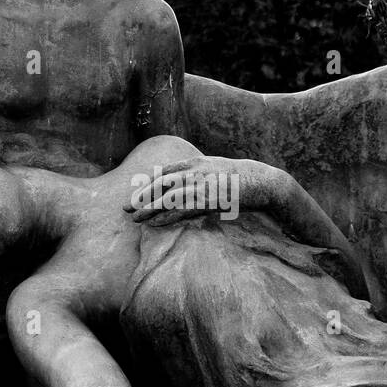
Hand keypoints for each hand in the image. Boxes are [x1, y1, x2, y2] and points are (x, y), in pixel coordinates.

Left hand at [123, 157, 259, 227]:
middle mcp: (194, 172)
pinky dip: (166, 217)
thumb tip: (186, 185)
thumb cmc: (240, 178)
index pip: (164, 171)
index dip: (148, 183)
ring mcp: (200, 186)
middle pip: (160, 184)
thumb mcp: (216, 168)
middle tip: (125, 207)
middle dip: (141, 196)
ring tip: (134, 219)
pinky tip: (154, 224)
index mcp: (195, 163)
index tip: (136, 193)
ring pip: (167, 198)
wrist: (261, 181)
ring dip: (148, 209)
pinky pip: (181, 210)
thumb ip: (199, 173)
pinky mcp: (207, 201)